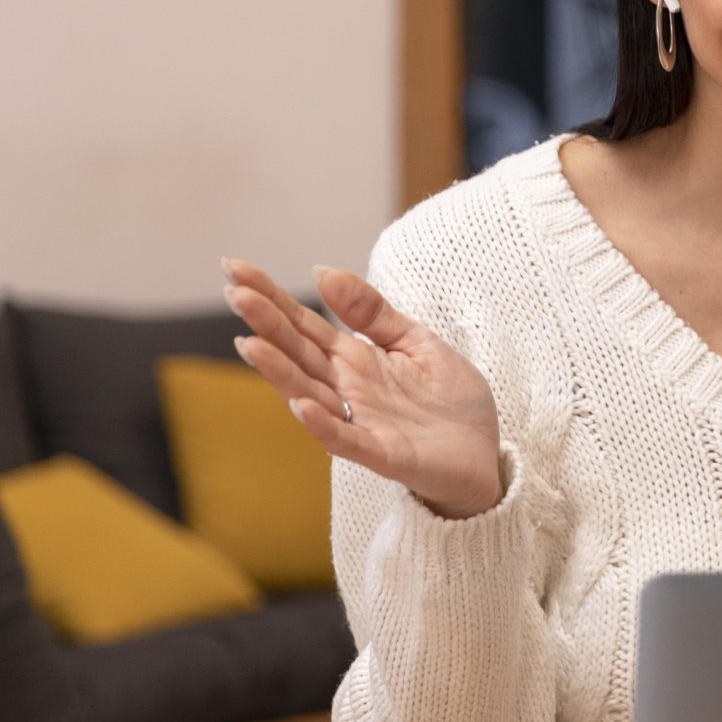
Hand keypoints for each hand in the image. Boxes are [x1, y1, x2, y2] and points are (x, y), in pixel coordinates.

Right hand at [221, 257, 504, 519]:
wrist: (486, 455)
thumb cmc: (450, 401)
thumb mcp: (415, 341)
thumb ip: (372, 312)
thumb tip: (322, 271)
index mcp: (354, 359)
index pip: (304, 324)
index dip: (270, 297)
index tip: (235, 266)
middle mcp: (347, 389)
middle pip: (299, 353)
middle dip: (267, 325)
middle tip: (234, 293)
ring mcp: (362, 422)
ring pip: (311, 394)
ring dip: (280, 372)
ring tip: (249, 344)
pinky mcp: (385, 454)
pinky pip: (348, 440)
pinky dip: (324, 424)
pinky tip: (301, 405)